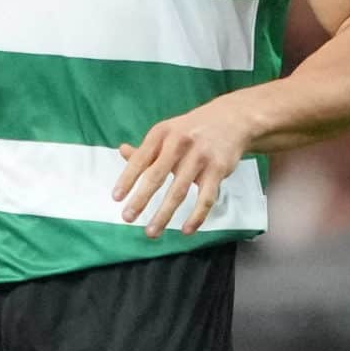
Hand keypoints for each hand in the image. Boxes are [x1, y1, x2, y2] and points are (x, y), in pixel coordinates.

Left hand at [113, 97, 254, 237]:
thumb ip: (147, 148)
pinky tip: (186, 230)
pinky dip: (196, 216)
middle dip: (141, 199)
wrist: (233, 118)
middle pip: (157, 175)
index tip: (116, 198)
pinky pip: (206, 198)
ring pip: (179, 191)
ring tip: (152, 232)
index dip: (127, 179)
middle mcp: (180, 143)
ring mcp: (200, 156)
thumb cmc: (192, 131)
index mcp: (162, 133)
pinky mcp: (218, 169)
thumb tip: (122, 151)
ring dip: (164, 215)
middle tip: (127, 218)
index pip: (141, 159)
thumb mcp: (168, 132)